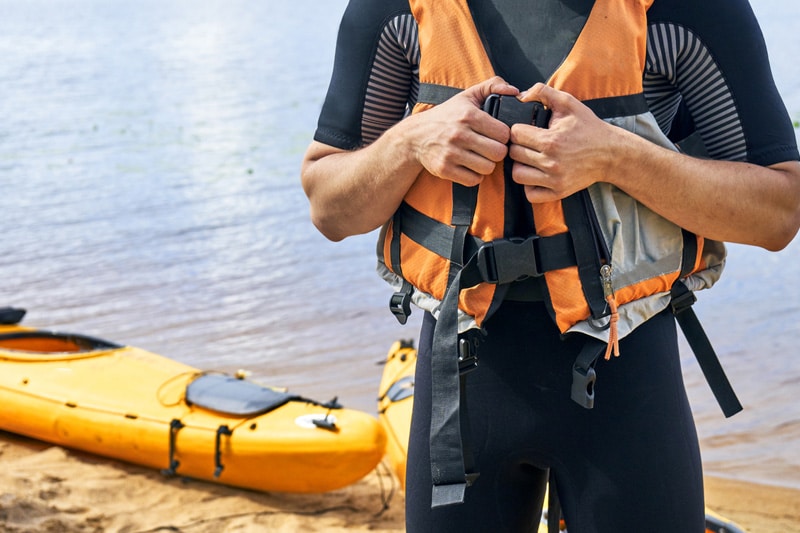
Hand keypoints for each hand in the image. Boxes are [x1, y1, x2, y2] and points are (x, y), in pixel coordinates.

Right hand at [412, 77, 518, 185]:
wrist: (414, 136)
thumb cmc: (446, 116)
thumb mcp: (466, 96)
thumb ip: (492, 86)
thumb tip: (515, 91)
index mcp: (468, 115)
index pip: (504, 133)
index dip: (504, 136)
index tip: (496, 136)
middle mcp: (459, 134)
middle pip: (498, 153)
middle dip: (497, 152)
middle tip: (490, 148)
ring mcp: (450, 153)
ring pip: (487, 168)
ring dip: (486, 165)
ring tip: (480, 157)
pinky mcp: (444, 169)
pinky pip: (473, 180)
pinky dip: (475, 176)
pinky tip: (470, 166)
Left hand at [509, 83, 623, 201]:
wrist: (611, 153)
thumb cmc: (589, 128)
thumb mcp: (569, 103)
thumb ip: (543, 92)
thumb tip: (521, 96)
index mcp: (551, 141)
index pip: (515, 135)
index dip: (518, 129)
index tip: (526, 129)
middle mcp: (551, 162)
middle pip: (514, 154)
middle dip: (518, 146)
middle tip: (529, 143)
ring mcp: (554, 180)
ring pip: (517, 175)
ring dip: (520, 166)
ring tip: (530, 158)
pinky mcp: (558, 192)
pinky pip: (530, 194)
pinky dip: (529, 185)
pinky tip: (536, 174)